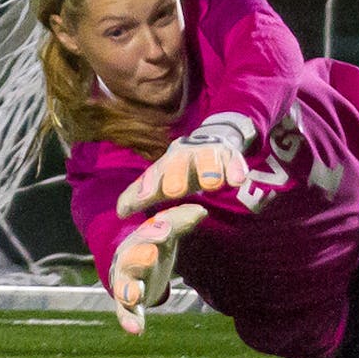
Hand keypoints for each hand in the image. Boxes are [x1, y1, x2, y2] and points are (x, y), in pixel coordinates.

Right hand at [109, 204, 207, 334]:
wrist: (135, 264)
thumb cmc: (154, 244)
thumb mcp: (166, 233)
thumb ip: (180, 222)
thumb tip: (201, 211)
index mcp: (141, 239)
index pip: (148, 232)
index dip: (156, 229)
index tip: (165, 229)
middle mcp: (130, 259)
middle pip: (132, 257)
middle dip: (140, 256)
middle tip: (149, 254)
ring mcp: (127, 283)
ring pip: (125, 286)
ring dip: (130, 289)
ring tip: (134, 295)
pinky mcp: (128, 304)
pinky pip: (126, 313)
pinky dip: (130, 320)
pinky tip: (136, 330)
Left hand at [115, 122, 249, 216]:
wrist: (207, 145)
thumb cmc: (177, 171)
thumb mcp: (159, 182)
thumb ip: (140, 196)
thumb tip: (120, 212)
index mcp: (165, 164)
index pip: (153, 174)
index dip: (147, 187)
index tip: (142, 200)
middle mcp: (185, 155)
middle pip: (179, 163)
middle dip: (177, 175)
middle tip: (174, 191)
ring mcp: (208, 153)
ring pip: (208, 159)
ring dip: (209, 170)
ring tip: (212, 184)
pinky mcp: (230, 155)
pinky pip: (234, 161)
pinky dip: (235, 169)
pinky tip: (238, 180)